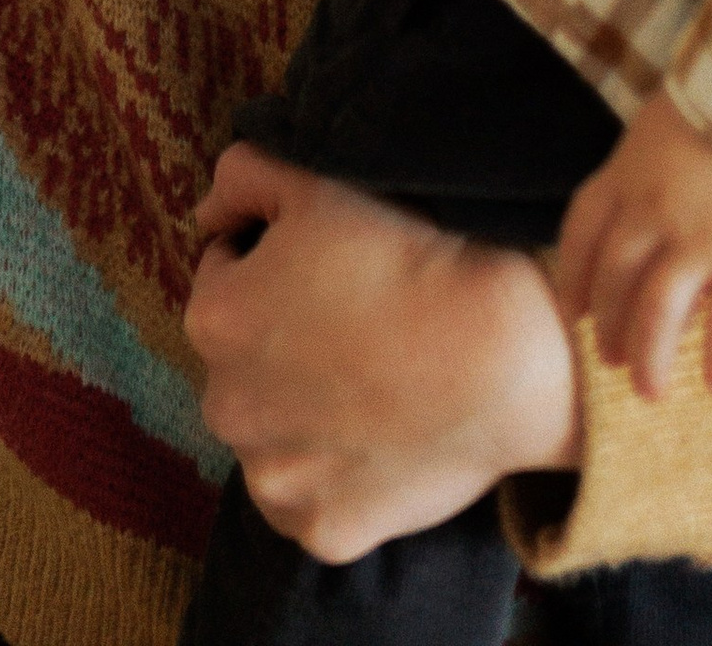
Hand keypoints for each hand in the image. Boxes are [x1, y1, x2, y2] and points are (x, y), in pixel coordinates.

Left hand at [182, 145, 578, 561]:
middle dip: (279, 340)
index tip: (332, 268)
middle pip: (244, 360)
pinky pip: (311, 499)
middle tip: (354, 322)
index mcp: (212, 320)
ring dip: (299, 410)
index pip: (226, 276)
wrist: (501, 353)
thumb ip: (239, 178)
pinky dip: (334, 474)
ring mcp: (275, 480)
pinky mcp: (325, 532)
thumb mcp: (313, 181)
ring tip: (370, 378)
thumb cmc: (407, 256)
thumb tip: (210, 214)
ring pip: (271, 433)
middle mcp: (225, 408)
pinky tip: (378, 437)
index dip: (276, 263)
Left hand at [554, 90, 711, 400]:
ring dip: (650, 356)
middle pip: (616, 279)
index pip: (583, 230)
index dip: (574, 274)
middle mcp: (653, 210)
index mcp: (629, 170)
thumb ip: (660, 158)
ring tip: (650, 388)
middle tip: (611, 359)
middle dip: (609, 324)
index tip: (572, 309)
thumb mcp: (674, 116)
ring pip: (658, 312)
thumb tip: (665, 185)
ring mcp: (699, 239)